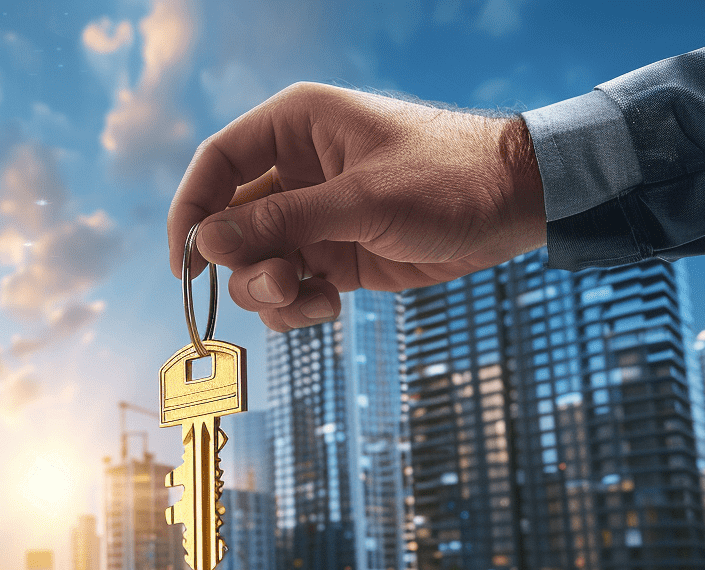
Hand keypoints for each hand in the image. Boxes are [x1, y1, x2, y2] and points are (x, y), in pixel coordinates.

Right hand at [168, 82, 545, 330]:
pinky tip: (331, 305)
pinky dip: (297, 307)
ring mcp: (313, 216)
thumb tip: (207, 243)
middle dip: (244, 265)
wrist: (518, 206)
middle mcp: (296, 170)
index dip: (192, 211)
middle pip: (229, 225)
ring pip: (255, 264)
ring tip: (312, 298)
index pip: (217, 165)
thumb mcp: (363, 199)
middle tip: (280, 284)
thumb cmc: (450, 179)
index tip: (186, 263)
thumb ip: (283, 221)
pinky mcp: (334, 256)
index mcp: (296, 127)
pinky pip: (288, 288)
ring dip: (270, 292)